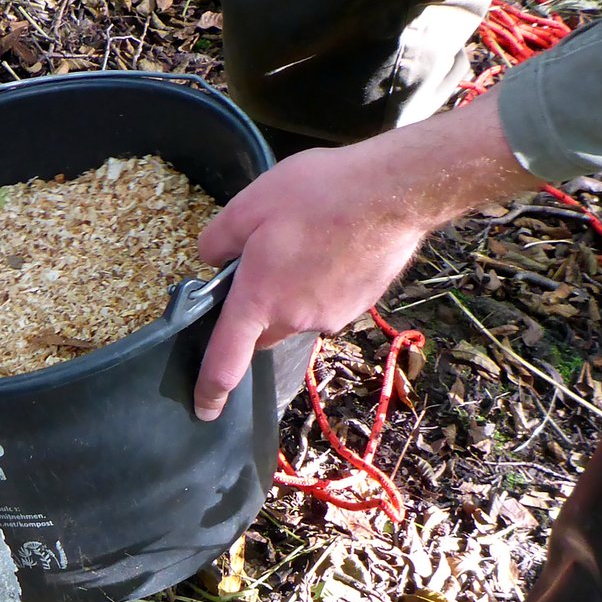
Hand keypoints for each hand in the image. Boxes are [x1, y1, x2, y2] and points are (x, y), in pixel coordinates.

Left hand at [191, 91, 539, 420]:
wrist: (396, 193)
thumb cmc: (319, 194)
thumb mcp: (249, 204)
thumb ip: (218, 240)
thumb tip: (213, 259)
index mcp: (258, 301)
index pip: (226, 362)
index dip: (210, 390)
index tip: (204, 409)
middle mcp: (293, 319)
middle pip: (261, 332)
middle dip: (254, 312)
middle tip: (260, 263)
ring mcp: (330, 316)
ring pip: (295, 315)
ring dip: (290, 291)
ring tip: (304, 242)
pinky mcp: (358, 306)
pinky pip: (326, 303)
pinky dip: (321, 284)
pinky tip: (332, 246)